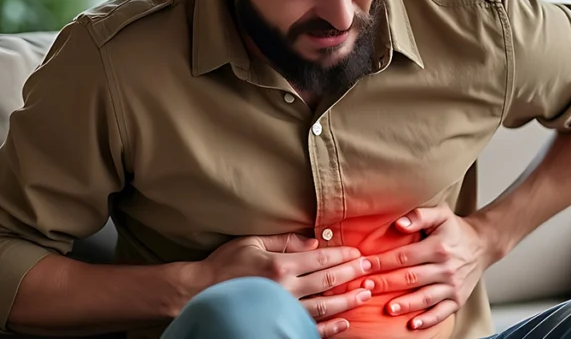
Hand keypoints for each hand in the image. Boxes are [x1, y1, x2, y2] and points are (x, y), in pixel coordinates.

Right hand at [198, 233, 374, 336]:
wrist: (198, 294)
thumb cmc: (224, 265)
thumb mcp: (252, 242)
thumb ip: (285, 241)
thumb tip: (315, 242)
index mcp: (280, 264)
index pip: (322, 258)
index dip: (344, 255)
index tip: (360, 254)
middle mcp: (285, 288)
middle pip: (328, 280)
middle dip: (353, 274)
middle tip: (372, 269)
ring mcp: (283, 309)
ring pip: (325, 306)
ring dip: (348, 300)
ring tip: (365, 293)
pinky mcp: (277, 324)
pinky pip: (309, 328)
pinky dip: (329, 328)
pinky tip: (344, 322)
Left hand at [359, 205, 495, 330]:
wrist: (483, 245)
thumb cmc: (455, 229)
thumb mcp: (440, 214)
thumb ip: (419, 215)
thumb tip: (399, 224)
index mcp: (438, 247)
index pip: (404, 256)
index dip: (383, 261)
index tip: (364, 265)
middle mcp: (446, 268)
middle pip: (411, 278)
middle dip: (386, 283)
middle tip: (366, 287)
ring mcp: (453, 286)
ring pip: (425, 297)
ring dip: (405, 304)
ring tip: (387, 308)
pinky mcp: (458, 300)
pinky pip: (442, 313)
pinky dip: (428, 320)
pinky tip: (413, 324)